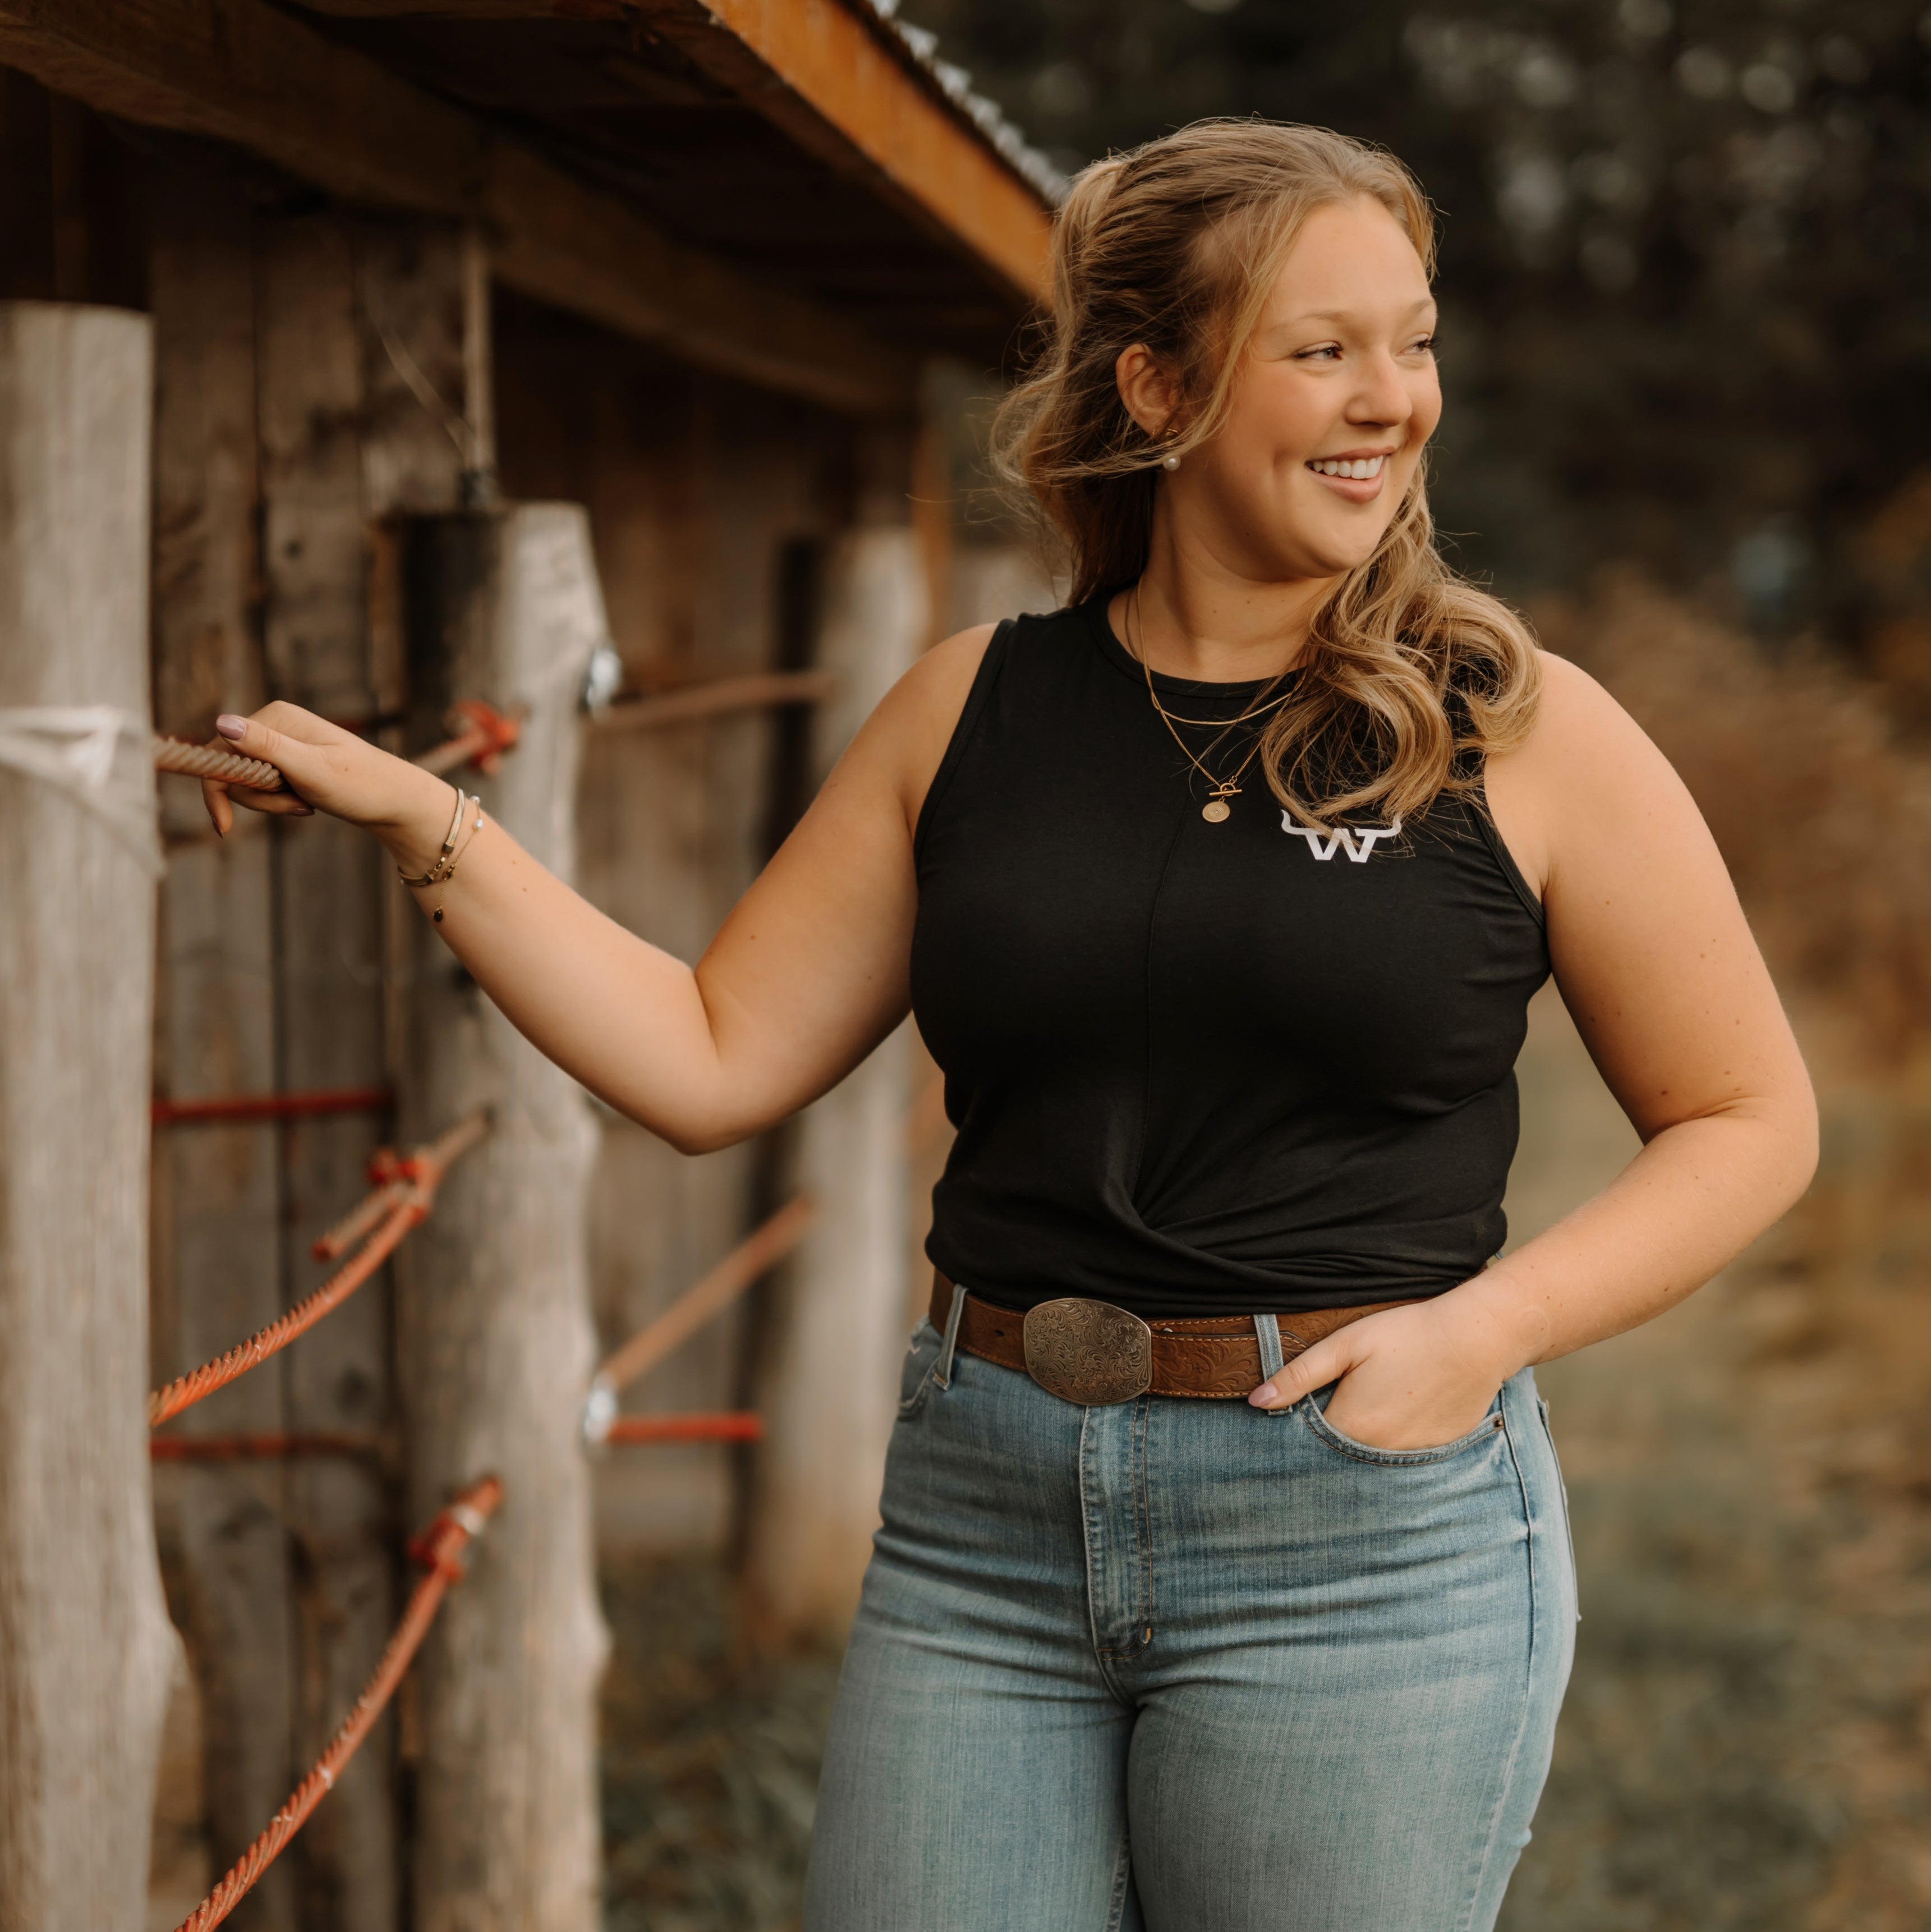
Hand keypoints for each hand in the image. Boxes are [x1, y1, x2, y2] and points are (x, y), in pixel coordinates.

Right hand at [202, 704, 453, 866]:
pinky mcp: (290, 761)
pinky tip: (309, 804)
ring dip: (273, 803)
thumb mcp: (312, 769)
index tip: (225, 827)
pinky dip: (281, 801)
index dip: (218, 790)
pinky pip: (266, 786)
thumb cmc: (361, 786)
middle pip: (232, 769)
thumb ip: (267, 747)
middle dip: (258, 798)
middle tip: (297, 807)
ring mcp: (283, 743)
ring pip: (248, 782)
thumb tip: (222, 722)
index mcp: (275, 717)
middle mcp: (275, 723)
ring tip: (308, 805)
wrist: (398, 802)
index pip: (220, 753)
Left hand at [1247, 1288, 1527, 1450]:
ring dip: (1363, 1447)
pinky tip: (1401, 1415)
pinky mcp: (1438, 1452)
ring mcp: (1413, 1458)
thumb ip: (1299, 1376)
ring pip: (1373, 1461)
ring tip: (1371, 1411)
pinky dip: (1395, 1444)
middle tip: (1333, 1417)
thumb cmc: (1407, 1334)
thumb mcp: (1345, 1345)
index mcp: (1352, 1426)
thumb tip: (1257, 1401)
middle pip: (1340, 1459)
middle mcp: (1380, 1453)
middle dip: (1328, 1446)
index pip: (1308, 1447)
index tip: (1294, 1423)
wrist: (1475, 1338)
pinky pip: (1405, 1458)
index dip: (1297, 1434)